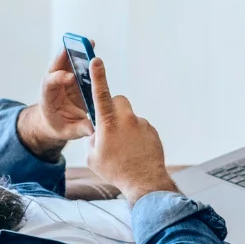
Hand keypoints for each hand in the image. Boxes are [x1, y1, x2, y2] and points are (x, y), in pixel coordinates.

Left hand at [17, 49, 94, 158]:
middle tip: (77, 47)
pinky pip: (76, 62)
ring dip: (76, 50)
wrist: (54, 120)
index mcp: (48, 98)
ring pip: (66, 61)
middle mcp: (53, 84)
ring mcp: (62, 78)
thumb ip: (79, 129)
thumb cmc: (59, 126)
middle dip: (65, 56)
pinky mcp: (72, 76)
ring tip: (88, 43)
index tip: (71, 77)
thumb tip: (93, 129)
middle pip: (55, 66)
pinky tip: (91, 46)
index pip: (49, 84)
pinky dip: (82, 54)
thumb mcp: (68, 131)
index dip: (58, 79)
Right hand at [84, 58, 176, 201]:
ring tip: (124, 148)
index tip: (96, 60)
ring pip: (129, 117)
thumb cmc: (116, 171)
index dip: (97, 76)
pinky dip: (136, 136)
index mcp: (108, 124)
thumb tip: (98, 133)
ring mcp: (141, 124)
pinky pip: (140, 127)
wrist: (144, 182)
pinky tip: (135, 151)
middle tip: (110, 127)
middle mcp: (126, 119)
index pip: (100, 94)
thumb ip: (92, 139)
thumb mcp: (93, 157)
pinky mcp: (152, 130)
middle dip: (112, 108)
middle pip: (118, 100)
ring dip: (125, 126)